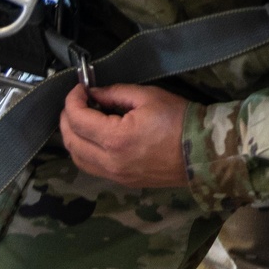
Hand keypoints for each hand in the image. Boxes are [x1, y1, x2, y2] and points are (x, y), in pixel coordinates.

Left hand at [59, 84, 188, 188]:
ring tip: (81, 118)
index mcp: (115, 139)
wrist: (201, 152)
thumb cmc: (178, 120)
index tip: (80, 87)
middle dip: (67, 117)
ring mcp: (115, 175)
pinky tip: (93, 136)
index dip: (73, 99)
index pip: (78, 119)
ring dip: (73, 136)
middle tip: (77, 100)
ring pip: (77, 158)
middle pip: (71, 141)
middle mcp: (110, 162)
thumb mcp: (147, 96)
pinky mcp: (123, 181)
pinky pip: (92, 167)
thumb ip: (115, 93)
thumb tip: (94, 92)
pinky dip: (84, 151)